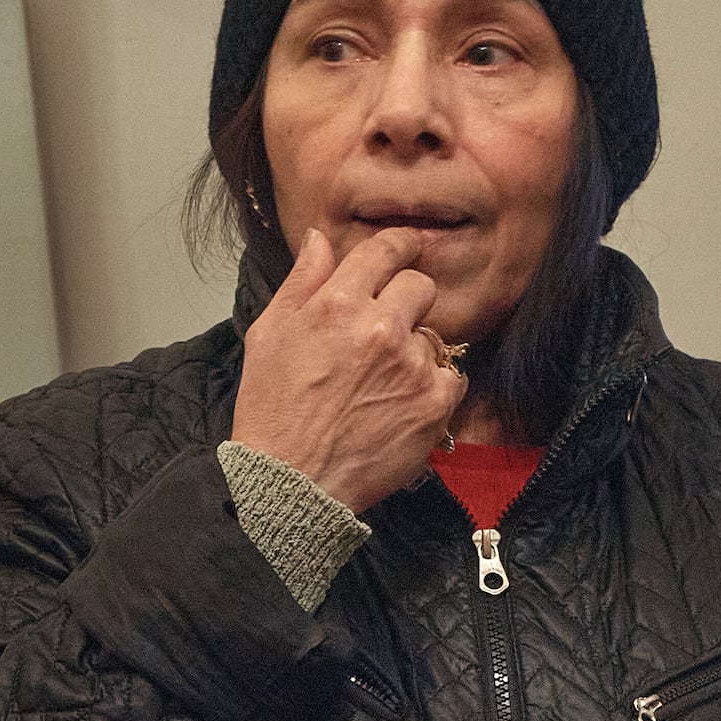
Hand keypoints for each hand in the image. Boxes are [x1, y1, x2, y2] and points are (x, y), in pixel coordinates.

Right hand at [232, 227, 467, 511]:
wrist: (291, 482)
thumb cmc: (273, 410)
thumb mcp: (269, 335)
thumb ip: (302, 281)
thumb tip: (320, 239)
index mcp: (337, 304)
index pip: (387, 250)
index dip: (397, 247)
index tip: (402, 252)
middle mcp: (381, 328)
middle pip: (420, 286)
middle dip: (405, 300)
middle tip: (384, 329)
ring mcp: (413, 366)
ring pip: (431, 335)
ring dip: (413, 351)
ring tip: (379, 382)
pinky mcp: (434, 403)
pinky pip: (451, 375)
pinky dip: (432, 387)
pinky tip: (400, 404)